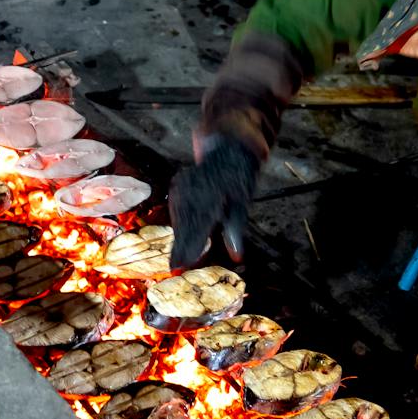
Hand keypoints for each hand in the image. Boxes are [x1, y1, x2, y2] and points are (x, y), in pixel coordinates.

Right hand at [167, 135, 261, 268]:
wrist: (225, 151)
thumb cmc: (237, 181)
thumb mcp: (242, 204)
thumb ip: (235, 230)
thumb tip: (237, 257)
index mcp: (212, 195)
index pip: (197, 227)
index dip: (188, 249)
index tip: (180, 266)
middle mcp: (193, 189)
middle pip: (184, 224)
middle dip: (181, 246)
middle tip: (175, 268)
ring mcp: (183, 185)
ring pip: (178, 217)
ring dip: (179, 236)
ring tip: (177, 258)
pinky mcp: (177, 184)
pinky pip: (176, 208)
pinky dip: (178, 222)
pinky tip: (180, 236)